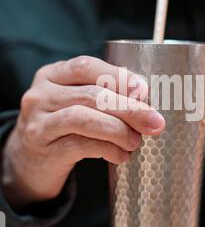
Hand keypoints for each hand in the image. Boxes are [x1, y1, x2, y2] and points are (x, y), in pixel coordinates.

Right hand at [2, 56, 164, 208]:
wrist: (29, 159)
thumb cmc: (62, 126)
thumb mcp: (75, 103)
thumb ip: (102, 96)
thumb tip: (147, 101)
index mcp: (52, 74)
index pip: (86, 66)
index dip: (118, 76)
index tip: (145, 90)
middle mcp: (41, 94)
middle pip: (90, 94)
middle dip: (128, 108)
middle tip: (154, 122)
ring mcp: (38, 120)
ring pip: (82, 118)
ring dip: (117, 129)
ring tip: (136, 141)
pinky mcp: (41, 146)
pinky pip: (78, 145)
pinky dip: (106, 149)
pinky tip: (121, 155)